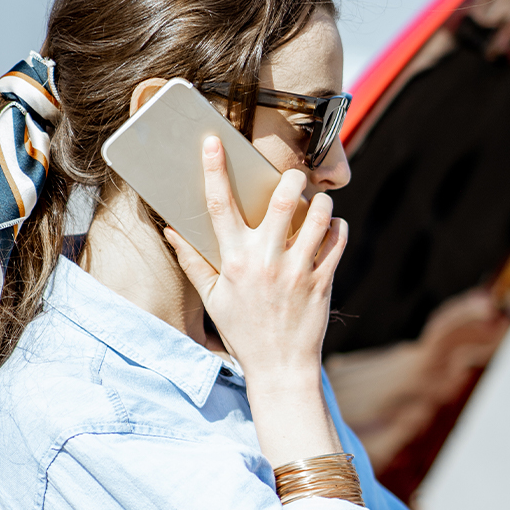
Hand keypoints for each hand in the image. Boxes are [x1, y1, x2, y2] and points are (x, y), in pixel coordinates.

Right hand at [164, 136, 346, 386]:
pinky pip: (338, 243)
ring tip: (318, 201)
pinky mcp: (322, 282)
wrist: (280, 368)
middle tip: (294, 174)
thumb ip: (193, 261)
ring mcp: (297, 271)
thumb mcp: (212, 298)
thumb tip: (170, 230)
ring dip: (321, 203)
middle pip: (280, 202)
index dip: (214, 169)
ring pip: (317, 218)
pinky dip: (339, 228)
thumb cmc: (243, 332)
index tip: (213, 141)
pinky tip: (333, 226)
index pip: (219, 204)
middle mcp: (265, 261)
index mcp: (233, 260)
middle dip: (290, 179)